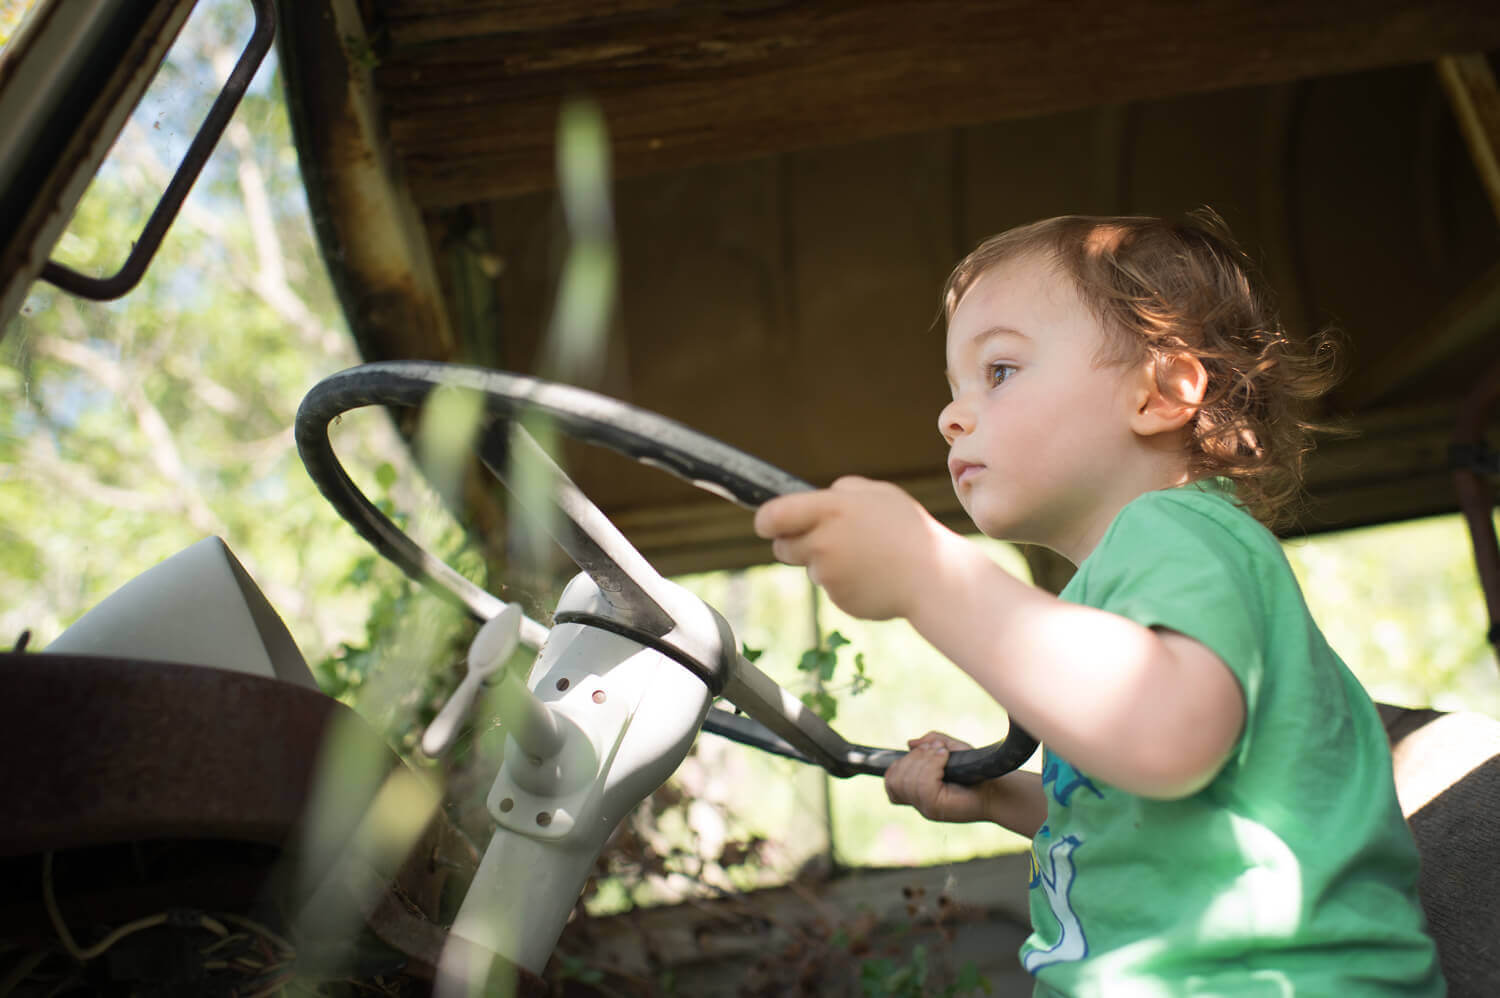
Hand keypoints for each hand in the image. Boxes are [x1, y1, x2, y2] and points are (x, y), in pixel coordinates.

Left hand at [752, 476, 947, 619]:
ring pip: (811, 568)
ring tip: (867, 557)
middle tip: (825, 540)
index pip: (773, 516)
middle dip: (794, 544)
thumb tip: (814, 499)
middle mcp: (823, 543)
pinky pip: (832, 588)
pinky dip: (846, 583)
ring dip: (827, 563)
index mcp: (831, 510)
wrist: (934, 577)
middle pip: (782, 548)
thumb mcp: (879, 493)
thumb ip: (842, 491)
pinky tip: (873, 576)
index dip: (765, 521)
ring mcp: (829, 575)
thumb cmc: (908, 530)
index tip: (767, 524)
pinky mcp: (838, 599)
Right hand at [885, 732, 990, 823]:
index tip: (922, 751)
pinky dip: (932, 765)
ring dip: (924, 760)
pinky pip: (923, 784)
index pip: (891, 783)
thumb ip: (929, 743)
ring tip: (942, 753)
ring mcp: (926, 808)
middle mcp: (919, 803)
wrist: (998, 788)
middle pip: (896, 779)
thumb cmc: (976, 770)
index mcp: (919, 793)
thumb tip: (910, 743)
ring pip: (909, 780)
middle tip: (936, 750)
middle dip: (913, 758)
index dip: (899, 764)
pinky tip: (945, 758)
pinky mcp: (937, 808)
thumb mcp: (950, 749)